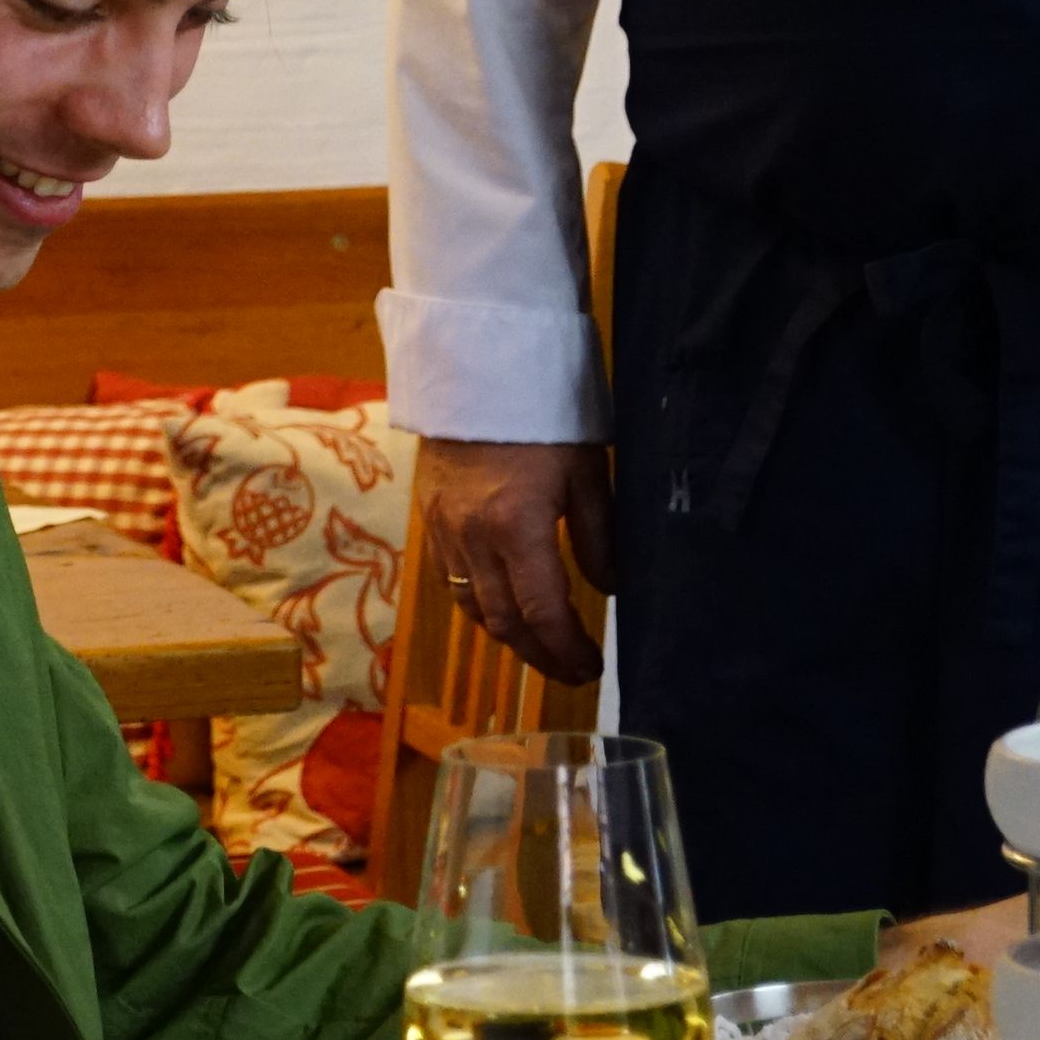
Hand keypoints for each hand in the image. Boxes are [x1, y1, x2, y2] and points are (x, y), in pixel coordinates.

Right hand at [413, 436, 612, 684]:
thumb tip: (609, 587)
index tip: (592, 667)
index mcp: (518, 529)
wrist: (474, 368)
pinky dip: (479, 605)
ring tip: (541, 647)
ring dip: (509, 636)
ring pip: (472, 608)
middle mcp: (474, 540)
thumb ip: (598, 536)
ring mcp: (445, 532)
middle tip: (572, 671)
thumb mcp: (587, 471)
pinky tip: (502, 607)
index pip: (543, 613)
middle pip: (504, 623)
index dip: (568, 650)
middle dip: (541, 656)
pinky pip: (451, 582)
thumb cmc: (543, 415)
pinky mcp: (430, 520)